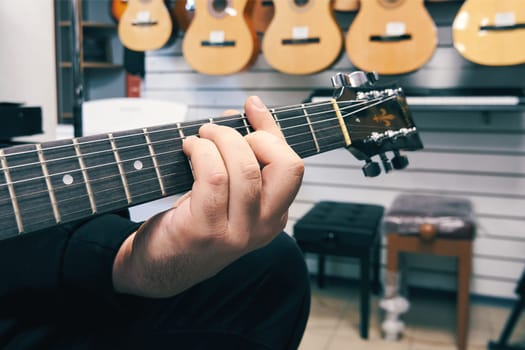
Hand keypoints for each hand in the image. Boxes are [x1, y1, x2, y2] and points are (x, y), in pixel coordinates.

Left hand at [112, 96, 303, 297]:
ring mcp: (237, 233)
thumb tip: (250, 110)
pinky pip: (213, 177)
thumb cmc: (196, 221)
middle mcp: (264, 227)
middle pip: (283, 166)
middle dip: (252, 135)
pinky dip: (201, 152)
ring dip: (220, 140)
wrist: (162, 264)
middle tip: (219, 131)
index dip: (272, 130)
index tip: (252, 108)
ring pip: (245, 169)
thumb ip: (245, 155)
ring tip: (200, 138)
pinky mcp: (206, 231)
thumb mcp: (231, 192)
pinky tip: (189, 149)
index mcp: (275, 215)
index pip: (292, 165)